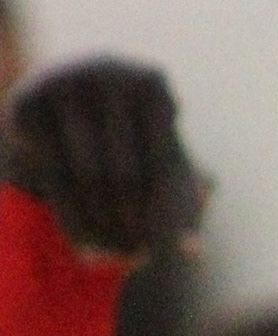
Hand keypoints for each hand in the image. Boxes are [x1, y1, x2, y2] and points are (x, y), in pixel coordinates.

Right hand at [6, 59, 206, 261]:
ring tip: (119, 262)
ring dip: (105, 227)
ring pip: (87, 178)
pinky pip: (53, 176)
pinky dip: (74, 220)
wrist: (70, 99)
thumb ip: (186, 195)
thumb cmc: (136, 134)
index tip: (179, 252)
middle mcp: (105, 73)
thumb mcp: (166, 158)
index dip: (171, 212)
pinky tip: (88, 252)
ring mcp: (60, 86)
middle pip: (125, 174)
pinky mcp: (25, 106)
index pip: (164, 163)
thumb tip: (194, 252)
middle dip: (136, 224)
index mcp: (152, 82)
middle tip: (141, 261)